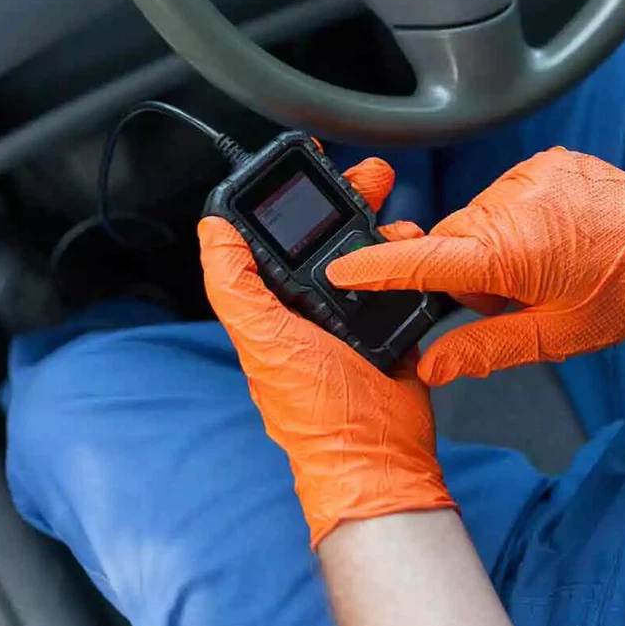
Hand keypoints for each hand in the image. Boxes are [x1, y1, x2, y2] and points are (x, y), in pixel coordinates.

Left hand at [198, 157, 454, 546]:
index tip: (301, 166)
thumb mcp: (264, 342)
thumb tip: (211, 230)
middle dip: (344, 199)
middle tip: (366, 175)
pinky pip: (400, 278)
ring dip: (381, 224)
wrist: (382, 459)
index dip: (281, 199)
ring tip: (394, 208)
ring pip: (365, 251)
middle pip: (324, 237)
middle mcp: (310, 308)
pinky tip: (414, 244)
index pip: (268, 239)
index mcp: (273, 308)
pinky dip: (408, 257)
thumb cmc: (320, 415)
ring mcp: (353, 315)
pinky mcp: (391, 325)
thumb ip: (234, 285)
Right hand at [326, 148, 624, 385]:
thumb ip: (485, 350)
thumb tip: (432, 369)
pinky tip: (552, 241)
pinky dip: (512, 223)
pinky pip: (503, 198)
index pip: (423, 261)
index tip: (339, 269)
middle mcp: (512, 205)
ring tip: (540, 268)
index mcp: (511, 252)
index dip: (376, 267)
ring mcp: (529, 178)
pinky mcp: (544, 164)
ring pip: (474, 221)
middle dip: (465, 273)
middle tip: (512, 297)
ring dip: (490, 248)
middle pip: (448, 242)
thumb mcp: (555, 337)